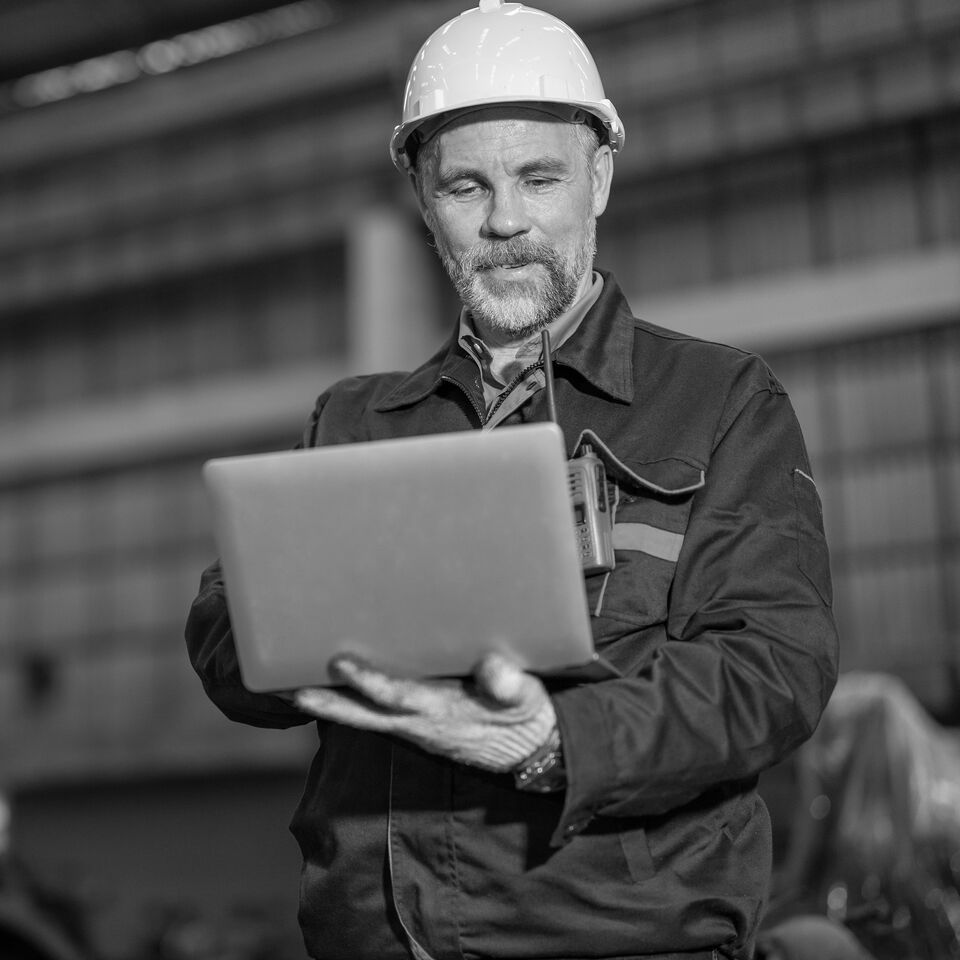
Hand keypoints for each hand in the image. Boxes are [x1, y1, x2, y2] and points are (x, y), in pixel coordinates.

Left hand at [294, 652, 556, 771]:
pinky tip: (331, 693)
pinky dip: (349, 707)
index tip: (339, 663)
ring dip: (331, 707)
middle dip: (328, 704)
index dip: (368, 681)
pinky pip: (376, 717)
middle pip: (365, 716)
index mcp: (444, 712)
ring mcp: (417, 729)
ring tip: (292, 690)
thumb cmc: (527, 715)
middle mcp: (422, 724)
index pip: (398, 697)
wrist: (534, 750)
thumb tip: (494, 669)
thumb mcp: (527, 698)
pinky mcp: (419, 727)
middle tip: (288, 690)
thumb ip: (510, 685)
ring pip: (365, 719)